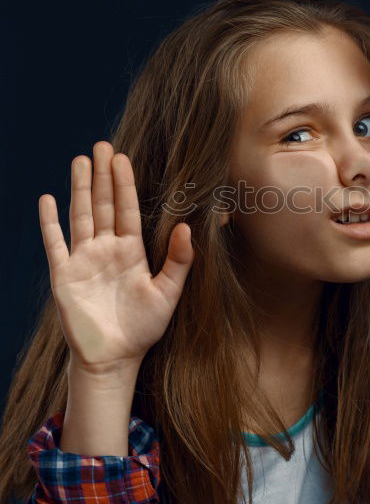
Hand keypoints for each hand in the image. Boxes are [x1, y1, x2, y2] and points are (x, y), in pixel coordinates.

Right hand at [39, 141, 194, 374]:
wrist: (113, 358)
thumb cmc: (143, 328)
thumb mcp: (168, 293)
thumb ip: (178, 261)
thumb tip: (187, 227)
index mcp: (131, 251)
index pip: (128, 209)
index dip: (125, 183)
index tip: (123, 157)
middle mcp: (106, 249)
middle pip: (104, 204)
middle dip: (103, 175)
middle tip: (102, 145)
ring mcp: (83, 259)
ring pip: (81, 215)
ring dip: (79, 189)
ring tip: (80, 161)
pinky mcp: (63, 275)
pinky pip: (55, 243)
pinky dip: (50, 222)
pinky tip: (47, 199)